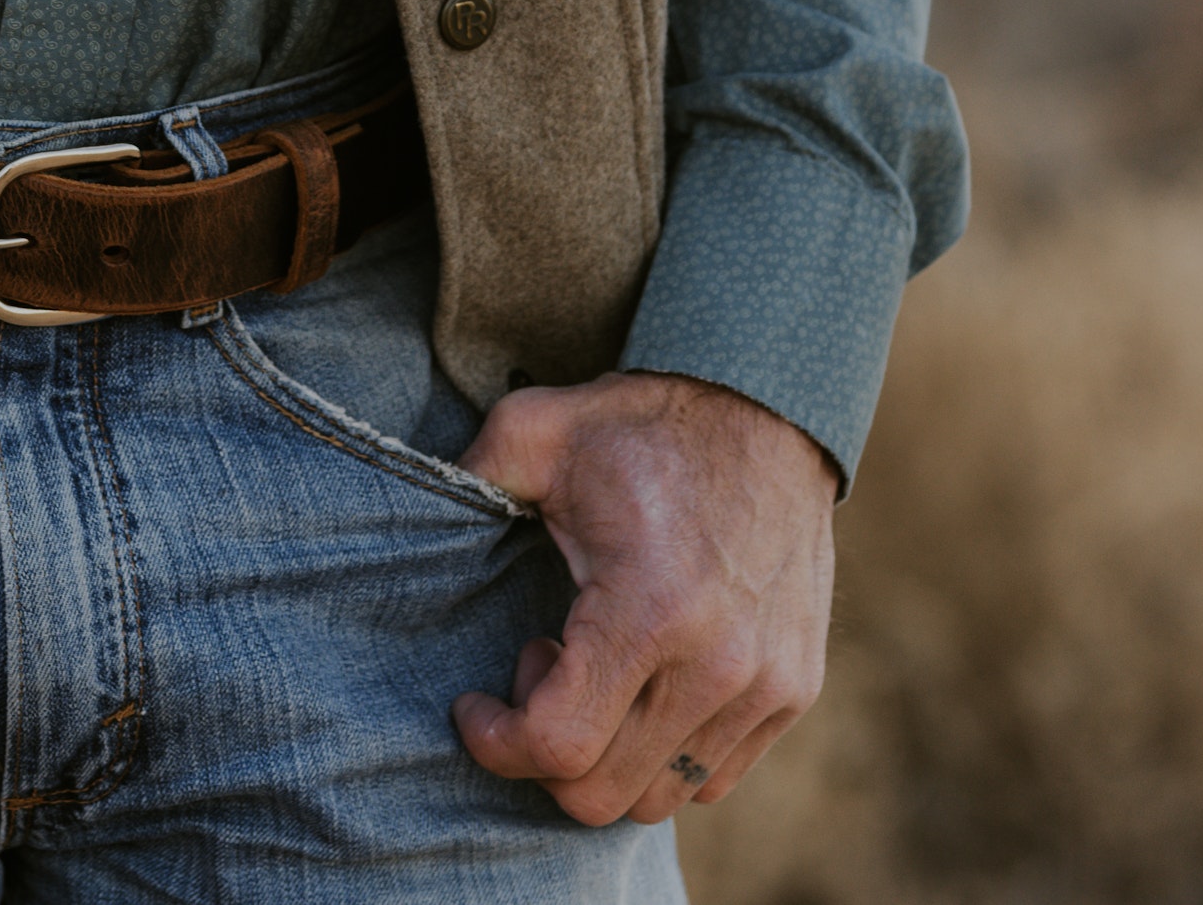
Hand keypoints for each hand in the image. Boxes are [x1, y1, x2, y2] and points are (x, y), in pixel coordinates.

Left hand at [451, 369, 833, 823]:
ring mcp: (767, 686)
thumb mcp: (537, 429)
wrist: (767, 405)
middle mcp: (719, 666)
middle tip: (539, 662)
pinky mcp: (794, 691)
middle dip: (545, 750)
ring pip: (659, 796)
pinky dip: (662, 753)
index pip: (560, 747)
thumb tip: (408, 507)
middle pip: (603, 793)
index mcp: (650, 610)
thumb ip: (471, 476)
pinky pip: (713, 776)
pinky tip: (644, 676)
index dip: (498, 742)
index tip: (475, 706)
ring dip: (606, 753)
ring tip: (593, 666)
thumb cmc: (644, 422)